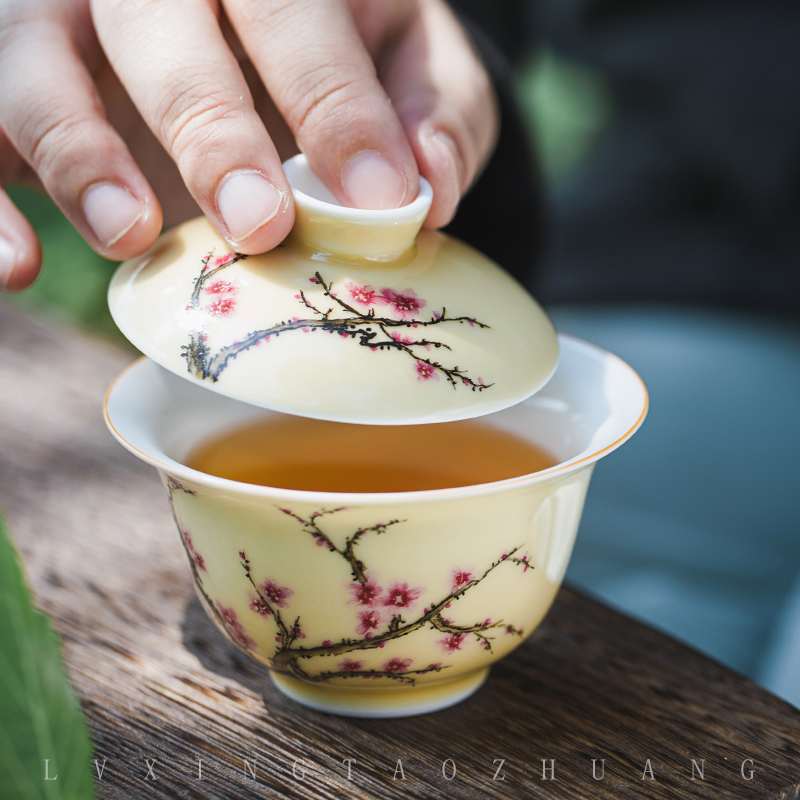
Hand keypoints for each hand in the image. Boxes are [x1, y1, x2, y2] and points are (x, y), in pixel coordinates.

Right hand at [0, 0, 497, 291]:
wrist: (266, 44)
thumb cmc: (346, 53)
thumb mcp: (411, 65)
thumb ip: (431, 111)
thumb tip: (432, 187)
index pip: (292, 6)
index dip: (334, 99)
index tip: (378, 195)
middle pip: (155, 18)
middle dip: (207, 123)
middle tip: (257, 223)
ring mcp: (63, 17)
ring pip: (33, 58)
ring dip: (78, 150)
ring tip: (130, 233)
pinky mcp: (13, 78)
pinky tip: (17, 265)